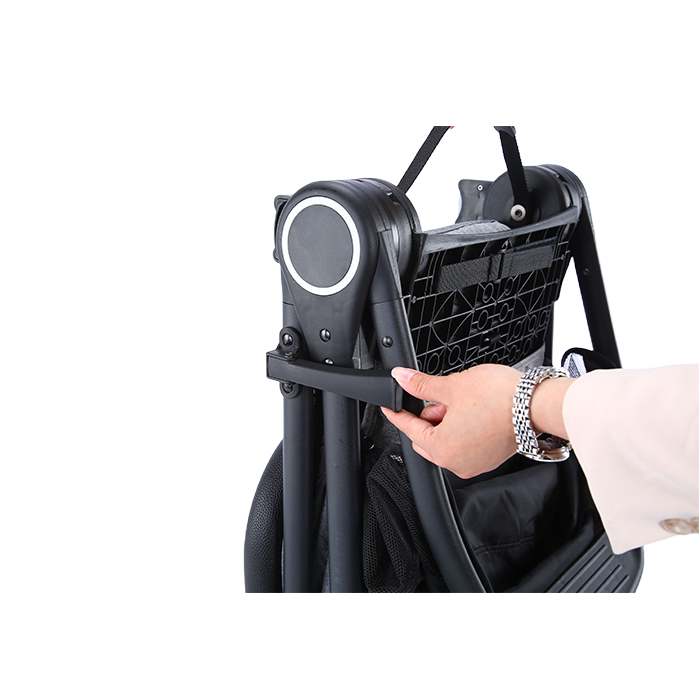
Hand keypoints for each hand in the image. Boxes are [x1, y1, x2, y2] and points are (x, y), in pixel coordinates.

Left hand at [381, 364, 573, 479]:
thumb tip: (402, 378)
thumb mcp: (452, 386)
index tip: (389, 407)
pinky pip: (464, 444)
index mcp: (442, 448)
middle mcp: (457, 462)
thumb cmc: (500, 399)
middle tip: (440, 397)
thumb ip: (422, 385)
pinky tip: (472, 412)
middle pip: (427, 438)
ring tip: (460, 401)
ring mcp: (474, 463)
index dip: (397, 413)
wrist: (537, 405)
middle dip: (428, 416)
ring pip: (446, 441)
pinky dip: (461, 430)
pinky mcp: (489, 458)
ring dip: (445, 422)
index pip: (409, 428)